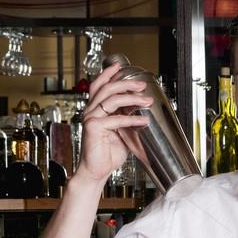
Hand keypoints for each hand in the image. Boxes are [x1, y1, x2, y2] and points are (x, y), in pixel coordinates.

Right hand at [76, 61, 152, 184]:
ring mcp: (91, 119)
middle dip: (126, 83)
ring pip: (111, 100)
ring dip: (132, 98)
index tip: (119, 66)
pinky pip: (116, 119)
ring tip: (147, 101)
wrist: (97, 171)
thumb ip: (126, 118)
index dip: (107, 74)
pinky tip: (144, 121)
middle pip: (107, 89)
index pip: (98, 86)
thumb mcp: (121, 132)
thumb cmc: (107, 153)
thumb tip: (141, 109)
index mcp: (95, 110)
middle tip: (142, 85)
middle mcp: (90, 111)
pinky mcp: (93, 128)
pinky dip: (132, 119)